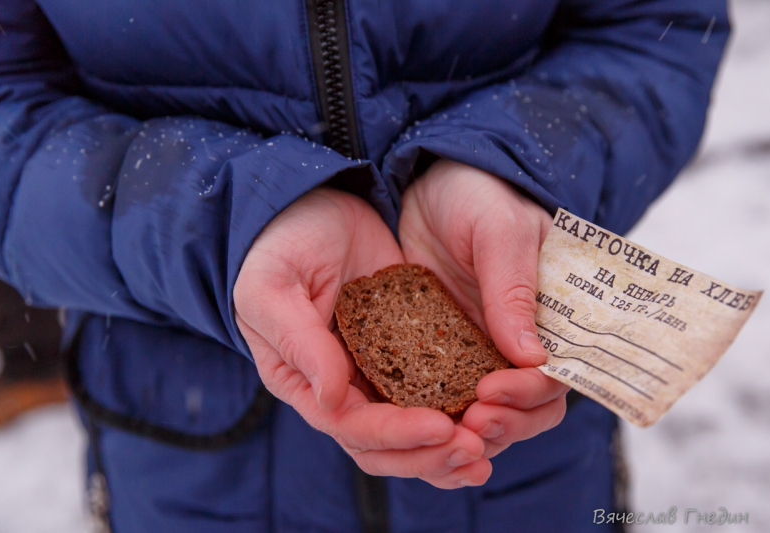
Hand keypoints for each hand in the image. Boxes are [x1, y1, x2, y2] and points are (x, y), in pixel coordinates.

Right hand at [234, 188, 490, 487]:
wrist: (314, 205)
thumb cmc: (281, 246)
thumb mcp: (273, 288)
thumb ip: (299, 343)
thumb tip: (331, 400)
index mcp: (305, 382)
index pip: (353, 427)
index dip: (397, 435)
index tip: (442, 428)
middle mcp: (343, 387)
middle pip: (388, 445)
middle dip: (431, 455)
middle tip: (477, 449)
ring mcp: (378, 370)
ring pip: (415, 426)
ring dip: (450, 444)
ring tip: (490, 445)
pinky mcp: (410, 346)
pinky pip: (437, 387)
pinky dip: (462, 405)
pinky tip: (496, 407)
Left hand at [399, 160, 568, 457]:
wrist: (429, 186)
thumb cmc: (478, 195)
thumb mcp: (500, 231)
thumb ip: (514, 288)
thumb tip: (532, 358)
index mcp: (554, 314)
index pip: (558, 373)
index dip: (530, 393)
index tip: (491, 392)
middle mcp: (524, 341)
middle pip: (531, 407)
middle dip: (506, 423)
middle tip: (469, 421)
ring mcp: (483, 351)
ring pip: (493, 413)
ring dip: (475, 431)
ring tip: (445, 430)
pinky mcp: (443, 354)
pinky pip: (447, 397)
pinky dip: (440, 418)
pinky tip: (418, 423)